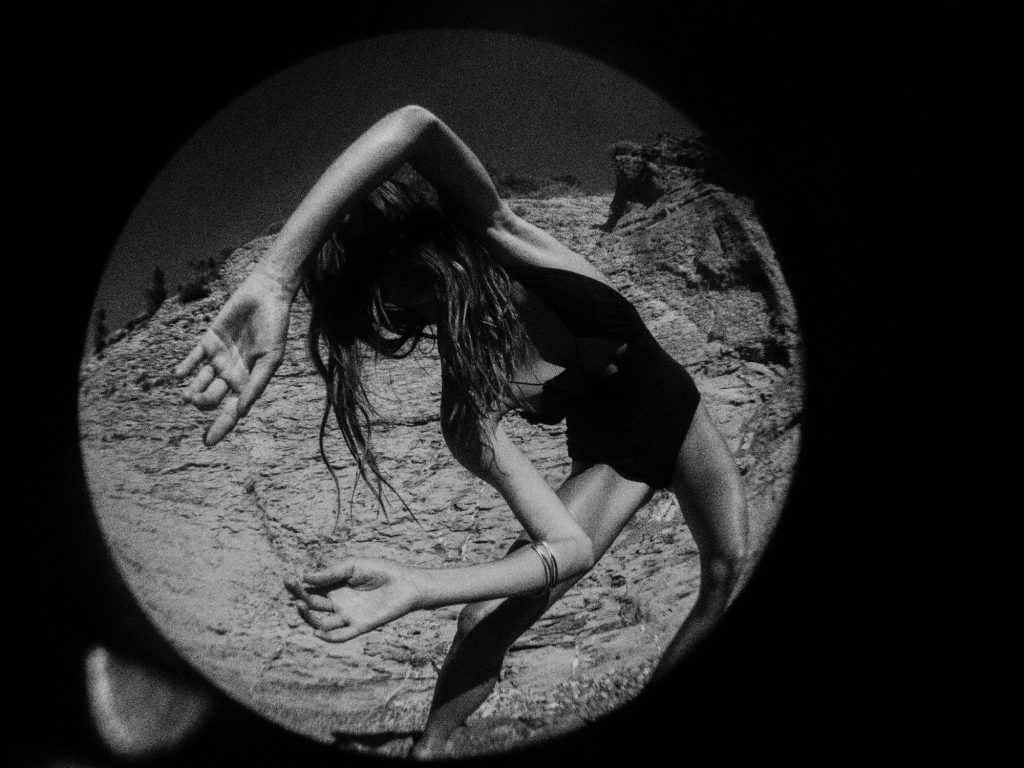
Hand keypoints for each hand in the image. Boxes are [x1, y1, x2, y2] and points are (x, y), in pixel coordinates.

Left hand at [174, 268, 292, 444]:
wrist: (266, 296)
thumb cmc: (275, 328)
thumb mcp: (271, 359)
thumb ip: (256, 385)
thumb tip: (241, 411)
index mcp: (248, 382)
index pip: (232, 411)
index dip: (221, 427)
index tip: (208, 442)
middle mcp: (232, 374)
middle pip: (212, 399)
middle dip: (204, 404)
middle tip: (199, 400)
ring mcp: (219, 358)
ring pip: (200, 383)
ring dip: (192, 392)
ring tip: (187, 395)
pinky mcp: (208, 341)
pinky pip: (193, 359)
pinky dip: (184, 368)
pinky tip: (178, 376)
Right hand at [284, 558, 422, 642]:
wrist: (406, 583)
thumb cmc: (381, 570)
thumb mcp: (354, 566)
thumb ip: (331, 573)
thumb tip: (306, 577)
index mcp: (335, 587)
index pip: (311, 589)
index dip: (298, 586)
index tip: (288, 579)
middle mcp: (338, 603)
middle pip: (312, 605)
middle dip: (300, 599)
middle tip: (293, 592)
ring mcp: (348, 616)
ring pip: (322, 623)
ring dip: (309, 618)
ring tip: (301, 606)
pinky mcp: (359, 626)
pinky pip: (341, 636)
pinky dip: (328, 637)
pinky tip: (318, 631)